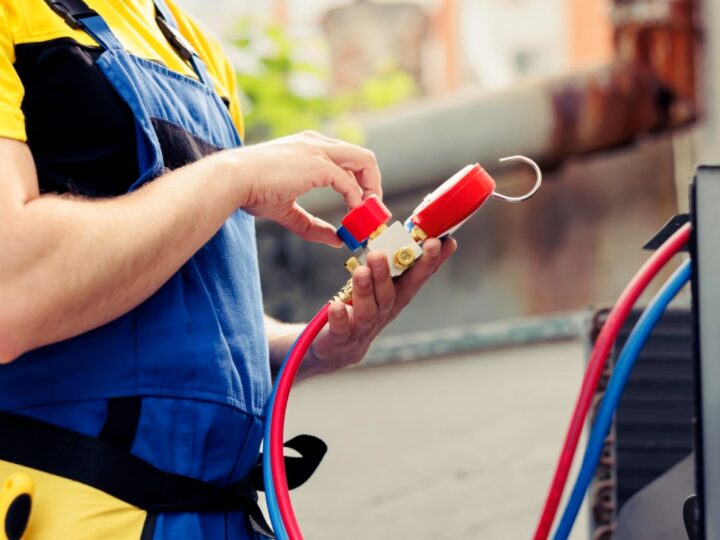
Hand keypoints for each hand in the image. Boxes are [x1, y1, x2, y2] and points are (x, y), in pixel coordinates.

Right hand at [231, 131, 380, 246]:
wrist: (233, 179)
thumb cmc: (252, 192)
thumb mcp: (288, 211)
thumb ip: (313, 226)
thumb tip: (337, 240)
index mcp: (310, 148)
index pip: (347, 160)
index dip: (359, 184)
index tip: (362, 208)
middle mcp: (318, 143)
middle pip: (363, 158)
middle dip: (373, 185)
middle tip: (373, 212)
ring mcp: (319, 151)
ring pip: (365, 162)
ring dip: (371, 190)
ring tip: (368, 215)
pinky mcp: (318, 165)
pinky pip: (349, 182)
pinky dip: (355, 200)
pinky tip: (351, 215)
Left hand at [303, 237, 457, 375]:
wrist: (340, 349)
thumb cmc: (364, 309)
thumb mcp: (382, 286)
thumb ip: (395, 262)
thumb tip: (419, 231)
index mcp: (396, 297)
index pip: (416, 279)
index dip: (428, 263)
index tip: (437, 242)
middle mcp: (383, 313)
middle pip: (389, 295)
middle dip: (386, 274)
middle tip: (379, 254)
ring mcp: (363, 327)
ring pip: (367, 310)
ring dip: (365, 290)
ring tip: (360, 272)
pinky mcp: (341, 338)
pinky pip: (341, 329)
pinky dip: (340, 318)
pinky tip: (336, 305)